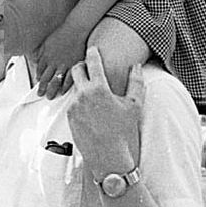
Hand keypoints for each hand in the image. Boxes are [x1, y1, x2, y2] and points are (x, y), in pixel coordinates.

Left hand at [35, 22, 88, 98]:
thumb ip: (40, 52)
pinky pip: (68, 79)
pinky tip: (63, 91)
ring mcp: (63, 65)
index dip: (38, 78)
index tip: (38, 83)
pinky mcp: (73, 66)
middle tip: (40, 95)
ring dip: (52, 90)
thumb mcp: (46, 42)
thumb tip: (34, 59)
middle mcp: (53, 62)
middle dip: (42, 88)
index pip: (40, 70)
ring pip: (55, 81)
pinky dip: (65, 86)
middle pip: (46, 78)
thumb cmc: (61, 34)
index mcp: (46, 56)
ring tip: (50, 97)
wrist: (75, 30)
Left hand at [68, 49, 143, 181]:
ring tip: (91, 87)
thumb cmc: (124, 132)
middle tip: (89, 66)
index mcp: (98, 88)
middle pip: (76, 70)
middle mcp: (83, 95)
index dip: (93, 52)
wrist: (109, 158)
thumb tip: (136, 66)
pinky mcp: (69, 117)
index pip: (92, 61)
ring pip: (74, 87)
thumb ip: (136, 82)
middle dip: (82, 66)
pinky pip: (72, 102)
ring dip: (81, 84)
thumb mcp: (134, 106)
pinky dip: (79, 99)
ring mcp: (74, 106)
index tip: (93, 48)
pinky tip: (88, 105)